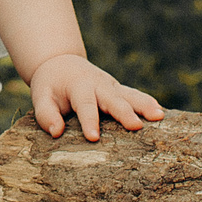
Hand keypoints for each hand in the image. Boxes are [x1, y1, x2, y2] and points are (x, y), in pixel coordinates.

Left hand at [26, 54, 165, 141]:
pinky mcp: (118, 90)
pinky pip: (135, 95)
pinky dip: (147, 102)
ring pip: (130, 95)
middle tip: (136, 127)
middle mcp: (98, 84)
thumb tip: (56, 132)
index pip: (85, 105)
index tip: (94, 137)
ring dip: (144, 105)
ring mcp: (111, 86)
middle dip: (125, 113)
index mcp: (79, 86)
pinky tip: (160, 113)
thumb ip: (46, 114)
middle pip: (113, 99)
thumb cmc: (50, 85)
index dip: (89, 121)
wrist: (61, 64)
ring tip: (159, 116)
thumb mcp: (41, 96)